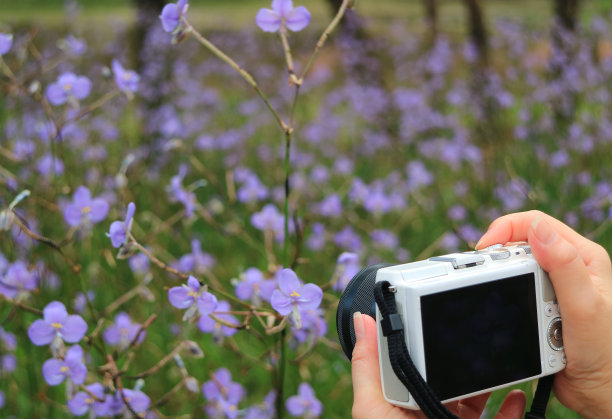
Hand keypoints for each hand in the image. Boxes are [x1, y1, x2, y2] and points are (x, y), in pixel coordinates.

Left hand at [351, 311, 526, 418]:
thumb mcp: (373, 410)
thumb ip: (367, 367)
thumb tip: (360, 319)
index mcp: (403, 402)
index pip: (417, 364)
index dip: (427, 342)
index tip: (438, 318)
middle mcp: (429, 411)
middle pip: (451, 380)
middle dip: (464, 360)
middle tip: (477, 338)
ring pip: (477, 399)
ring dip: (491, 379)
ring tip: (499, 361)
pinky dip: (511, 408)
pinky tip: (515, 395)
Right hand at [476, 210, 611, 418]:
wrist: (600, 390)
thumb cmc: (605, 352)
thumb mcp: (584, 305)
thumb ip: (564, 265)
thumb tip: (537, 229)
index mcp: (582, 256)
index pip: (536, 224)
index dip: (505, 229)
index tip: (484, 249)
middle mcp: (568, 266)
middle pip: (520, 243)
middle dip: (500, 258)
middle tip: (488, 276)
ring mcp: (552, 285)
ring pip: (513, 268)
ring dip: (505, 283)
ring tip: (511, 302)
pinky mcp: (540, 304)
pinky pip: (513, 291)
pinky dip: (506, 300)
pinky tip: (514, 313)